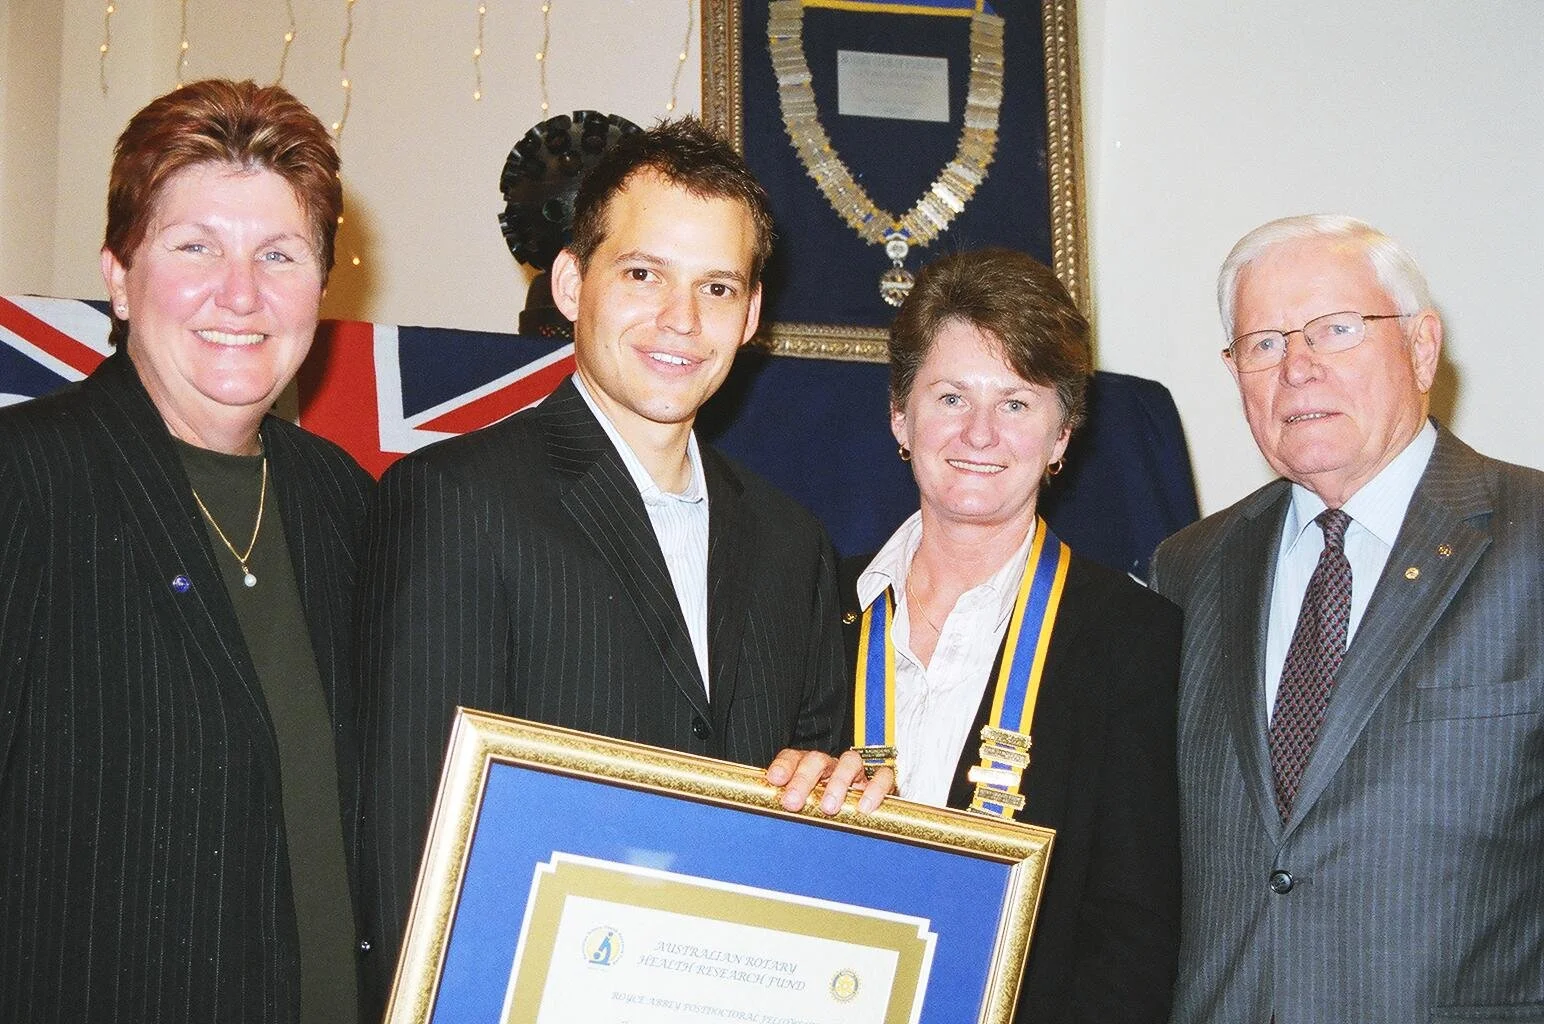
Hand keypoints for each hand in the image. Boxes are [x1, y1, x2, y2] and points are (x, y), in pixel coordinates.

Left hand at [765, 748, 894, 815]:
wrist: (863, 824)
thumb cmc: (826, 817)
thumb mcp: (805, 813)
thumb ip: (792, 811)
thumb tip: (769, 827)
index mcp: (808, 771)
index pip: (794, 757)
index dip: (784, 766)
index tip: (775, 780)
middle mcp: (831, 768)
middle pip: (816, 759)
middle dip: (803, 780)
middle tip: (793, 802)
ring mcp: (856, 773)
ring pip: (849, 761)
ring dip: (837, 783)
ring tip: (828, 808)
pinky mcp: (880, 782)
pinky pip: (882, 776)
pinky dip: (874, 789)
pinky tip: (864, 807)